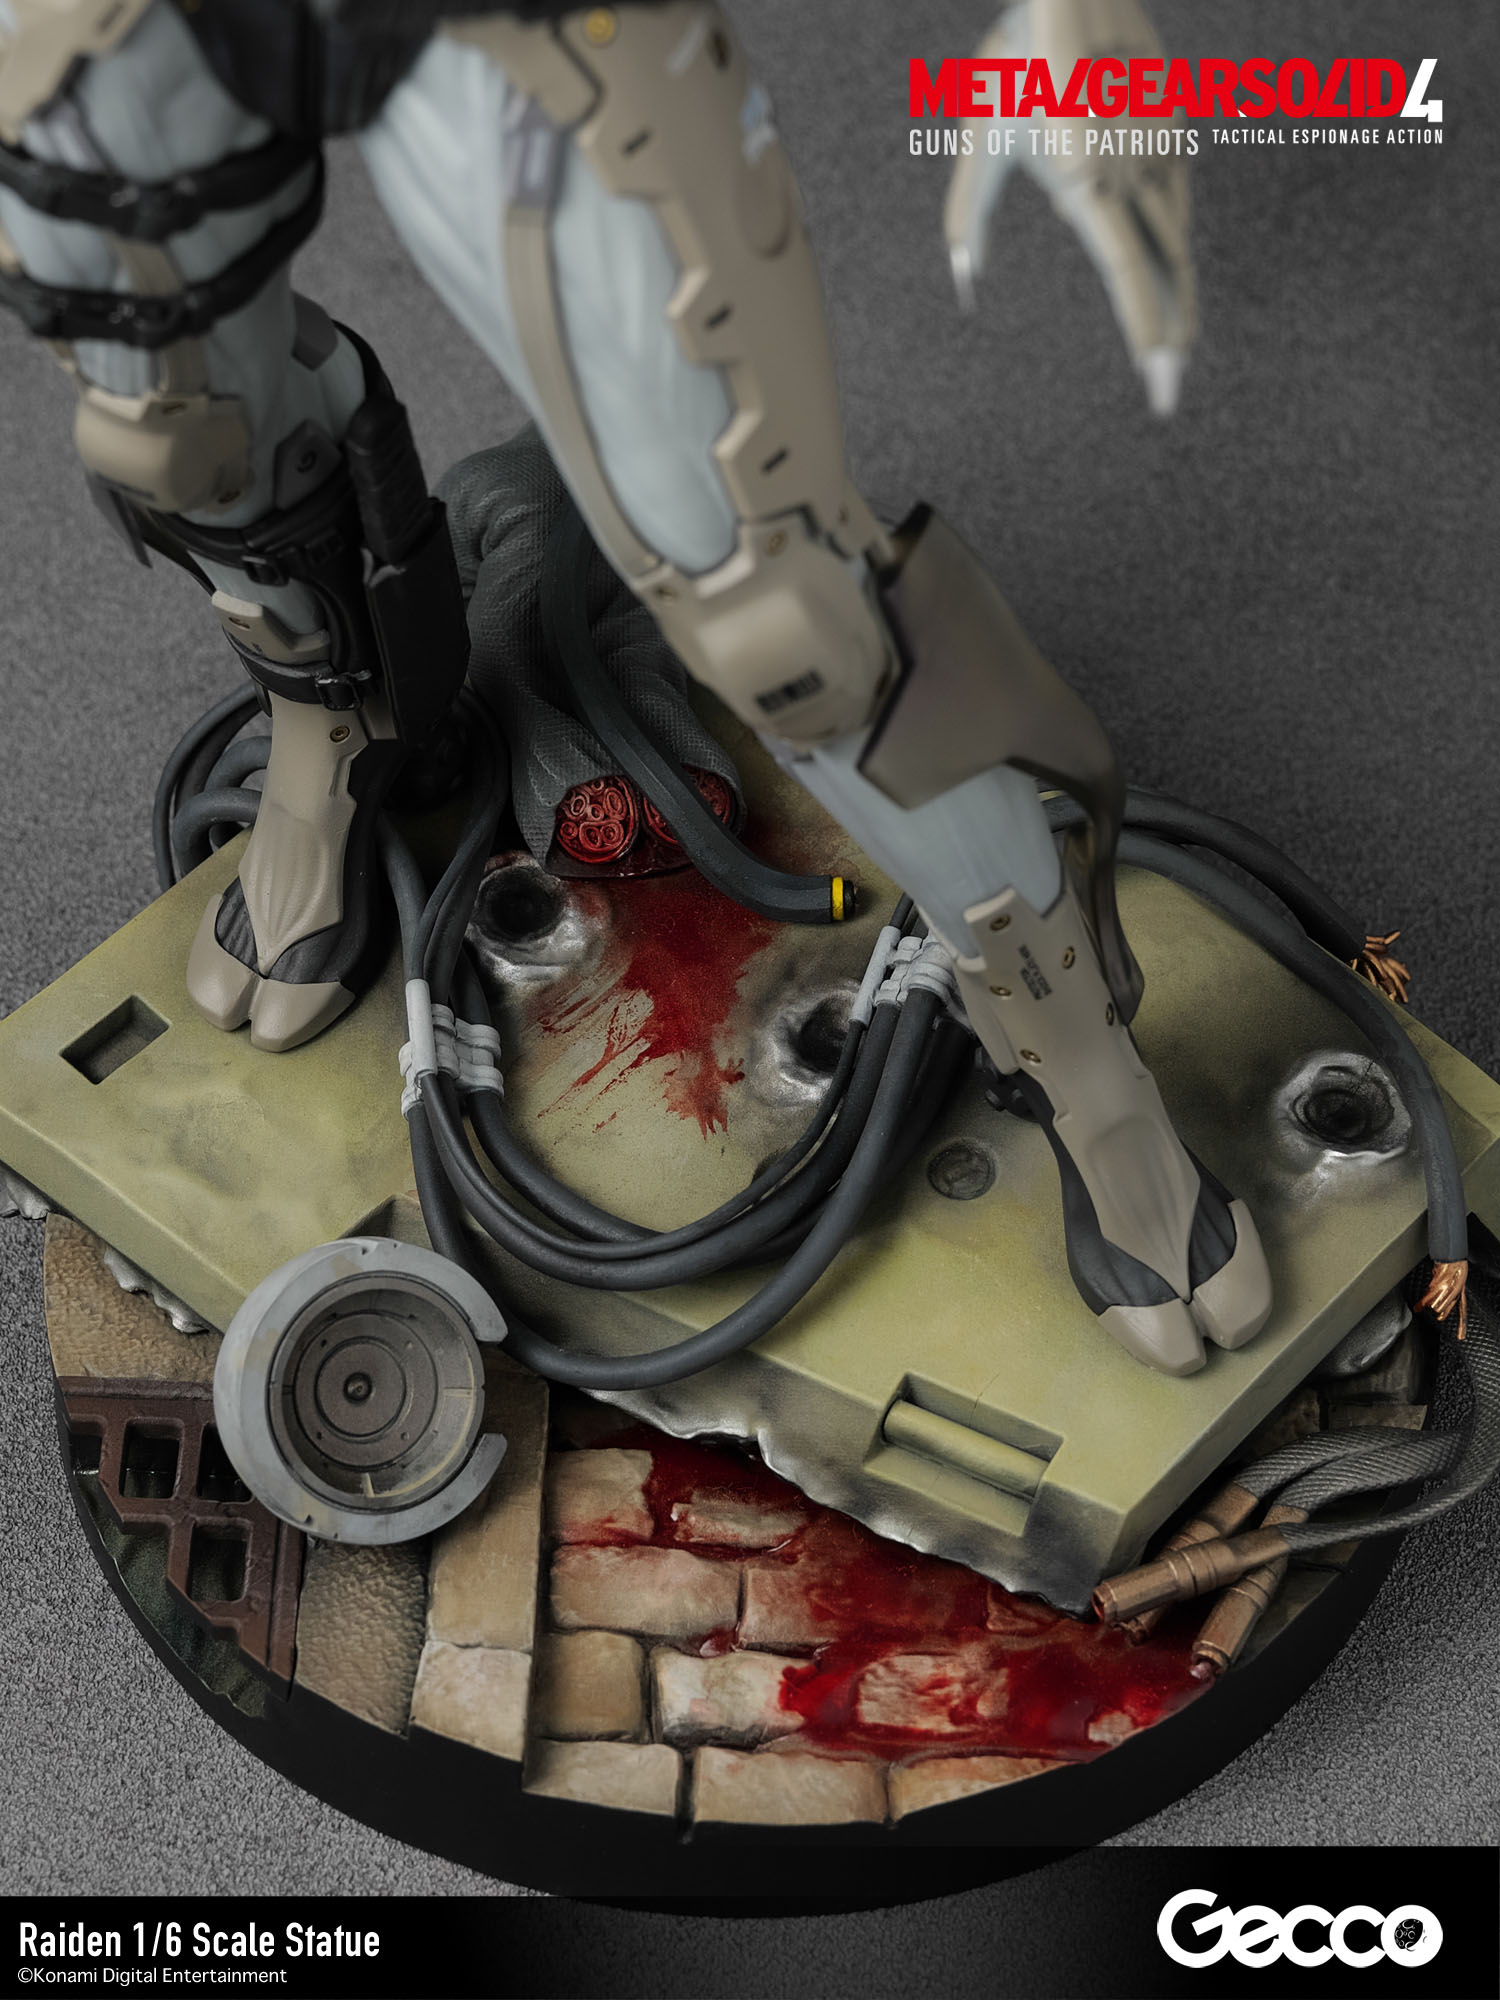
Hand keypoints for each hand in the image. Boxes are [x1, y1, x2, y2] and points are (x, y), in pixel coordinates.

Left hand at [943, 0, 1196, 414]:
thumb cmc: (1014, 62)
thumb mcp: (979, 141)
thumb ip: (968, 216)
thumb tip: (964, 282)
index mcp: (1089, 182)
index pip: (1127, 272)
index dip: (1146, 327)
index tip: (1159, 373)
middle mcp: (1134, 175)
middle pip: (1165, 273)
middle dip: (1170, 337)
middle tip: (1169, 393)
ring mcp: (1160, 154)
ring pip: (1177, 242)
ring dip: (1177, 299)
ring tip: (1177, 349)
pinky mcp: (1171, 134)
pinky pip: (1174, 202)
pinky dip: (1171, 243)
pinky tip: (1170, 276)